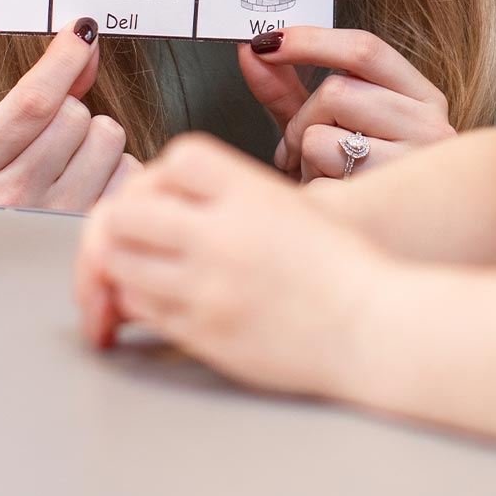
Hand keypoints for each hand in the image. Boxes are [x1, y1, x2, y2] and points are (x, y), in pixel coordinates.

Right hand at [0, 18, 140, 212]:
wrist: (14, 252)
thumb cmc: (11, 184)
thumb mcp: (5, 137)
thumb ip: (44, 86)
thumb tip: (83, 39)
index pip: (34, 100)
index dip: (63, 60)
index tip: (82, 31)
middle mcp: (9, 197)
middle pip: (75, 115)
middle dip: (75, 114)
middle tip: (58, 140)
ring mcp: (53, 218)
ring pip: (107, 138)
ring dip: (100, 142)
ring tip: (76, 164)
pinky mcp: (93, 229)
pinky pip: (130, 170)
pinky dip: (119, 171)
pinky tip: (95, 186)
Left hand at [77, 133, 385, 396]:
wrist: (375, 329)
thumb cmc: (343, 269)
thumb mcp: (291, 205)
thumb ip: (231, 196)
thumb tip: (165, 203)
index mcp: (253, 193)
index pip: (173, 161)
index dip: (160, 175)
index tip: (164, 195)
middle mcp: (224, 236)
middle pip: (125, 213)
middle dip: (120, 223)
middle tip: (129, 238)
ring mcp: (210, 288)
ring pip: (122, 267)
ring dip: (121, 267)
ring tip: (141, 272)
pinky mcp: (205, 334)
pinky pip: (143, 313)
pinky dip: (137, 306)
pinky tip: (156, 304)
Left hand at [239, 27, 453, 181]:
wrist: (384, 242)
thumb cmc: (358, 178)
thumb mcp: (328, 126)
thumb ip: (289, 88)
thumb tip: (251, 50)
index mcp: (421, 97)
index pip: (365, 50)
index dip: (309, 40)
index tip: (265, 43)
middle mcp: (430, 125)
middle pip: (336, 92)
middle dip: (301, 120)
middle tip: (297, 147)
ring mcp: (413, 166)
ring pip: (322, 136)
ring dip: (305, 157)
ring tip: (321, 174)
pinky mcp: (388, 202)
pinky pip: (320, 178)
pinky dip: (310, 186)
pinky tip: (330, 197)